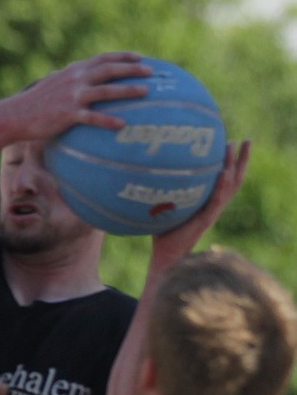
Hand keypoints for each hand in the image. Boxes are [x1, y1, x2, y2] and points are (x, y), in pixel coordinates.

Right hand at [6, 52, 151, 141]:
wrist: (14, 115)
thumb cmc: (33, 104)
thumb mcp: (52, 85)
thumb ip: (69, 81)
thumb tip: (80, 83)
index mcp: (73, 71)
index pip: (103, 58)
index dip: (123, 57)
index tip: (140, 57)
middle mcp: (75, 80)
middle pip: (109, 70)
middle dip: (132, 69)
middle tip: (151, 72)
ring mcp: (72, 96)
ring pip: (105, 89)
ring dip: (127, 89)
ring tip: (145, 92)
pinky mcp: (67, 114)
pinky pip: (92, 117)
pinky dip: (108, 120)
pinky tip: (122, 125)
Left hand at [149, 140, 250, 269]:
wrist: (166, 254)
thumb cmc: (163, 232)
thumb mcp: (165, 207)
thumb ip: (163, 192)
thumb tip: (147, 173)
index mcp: (209, 202)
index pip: (225, 179)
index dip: (232, 162)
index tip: (233, 142)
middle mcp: (214, 205)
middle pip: (235, 179)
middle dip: (242, 159)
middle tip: (246, 139)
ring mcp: (212, 212)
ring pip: (230, 185)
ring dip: (234, 165)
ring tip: (235, 146)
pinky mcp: (206, 219)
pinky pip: (217, 200)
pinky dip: (221, 185)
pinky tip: (223, 172)